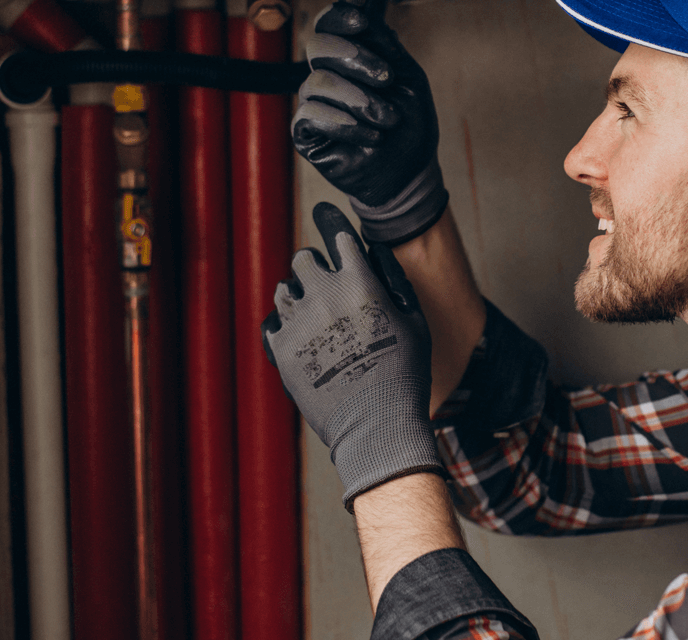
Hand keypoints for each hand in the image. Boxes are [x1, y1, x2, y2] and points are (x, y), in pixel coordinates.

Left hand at [262, 202, 443, 508]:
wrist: (376, 425)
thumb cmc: (406, 374)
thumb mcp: (415, 323)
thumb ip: (393, 282)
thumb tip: (374, 256)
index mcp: (360, 280)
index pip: (336, 232)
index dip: (330, 218)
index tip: (324, 212)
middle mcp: (323, 293)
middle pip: (303, 259)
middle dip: (315, 267)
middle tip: (326, 284)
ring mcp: (298, 321)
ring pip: (285, 290)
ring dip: (298, 296)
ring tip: (315, 318)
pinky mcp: (281, 349)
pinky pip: (273, 325)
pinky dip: (285, 329)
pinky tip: (302, 341)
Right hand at [292, 0, 447, 244]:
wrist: (409, 174)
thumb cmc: (410, 127)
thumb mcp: (408, 80)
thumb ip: (385, 47)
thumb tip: (363, 12)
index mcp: (352, 59)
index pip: (329, 24)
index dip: (339, 18)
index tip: (362, 24)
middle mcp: (329, 77)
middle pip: (317, 46)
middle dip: (355, 59)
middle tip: (386, 79)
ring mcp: (315, 104)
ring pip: (317, 82)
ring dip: (359, 100)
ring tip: (387, 120)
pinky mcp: (307, 134)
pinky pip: (310, 115)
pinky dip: (345, 124)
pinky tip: (369, 137)